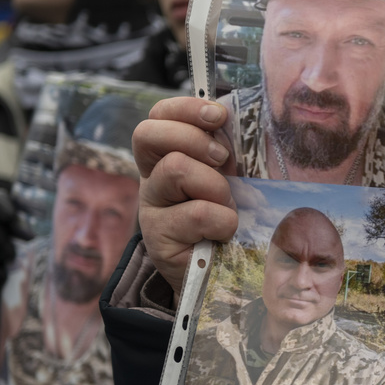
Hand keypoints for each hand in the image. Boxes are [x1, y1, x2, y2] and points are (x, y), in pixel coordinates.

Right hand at [134, 97, 238, 294]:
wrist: (220, 277)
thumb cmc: (228, 219)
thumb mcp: (230, 179)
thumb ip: (225, 152)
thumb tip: (235, 119)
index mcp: (166, 157)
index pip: (158, 116)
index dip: (184, 108)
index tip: (217, 116)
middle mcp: (150, 179)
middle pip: (149, 134)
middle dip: (194, 139)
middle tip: (222, 160)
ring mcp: (150, 208)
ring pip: (177, 169)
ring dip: (215, 185)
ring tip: (227, 207)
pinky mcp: (158, 239)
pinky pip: (198, 213)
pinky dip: (223, 221)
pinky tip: (223, 234)